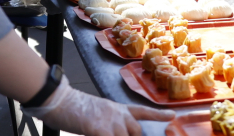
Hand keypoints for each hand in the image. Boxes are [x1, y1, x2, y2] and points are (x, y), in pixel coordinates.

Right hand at [32, 76, 174, 135]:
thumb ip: (109, 122)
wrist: (60, 100)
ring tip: (103, 132)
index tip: (172, 116)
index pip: (142, 111)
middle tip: (115, 133)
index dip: (158, 114)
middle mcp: (118, 114)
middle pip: (136, 132)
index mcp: (118, 108)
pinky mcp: (99, 129)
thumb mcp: (98, 113)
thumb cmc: (75, 108)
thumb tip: (116, 132)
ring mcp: (110, 121)